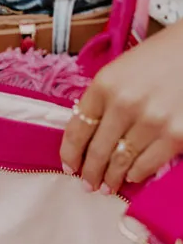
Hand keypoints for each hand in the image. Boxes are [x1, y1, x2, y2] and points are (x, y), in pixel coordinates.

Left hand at [60, 19, 182, 194]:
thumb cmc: (163, 56)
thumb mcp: (123, 69)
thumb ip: (104, 99)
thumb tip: (88, 136)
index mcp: (106, 84)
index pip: (77, 130)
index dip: (70, 154)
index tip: (70, 166)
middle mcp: (125, 104)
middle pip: (97, 152)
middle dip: (90, 173)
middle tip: (88, 184)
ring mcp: (151, 121)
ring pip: (120, 163)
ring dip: (111, 179)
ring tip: (108, 186)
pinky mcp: (175, 135)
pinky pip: (146, 165)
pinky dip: (136, 175)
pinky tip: (132, 176)